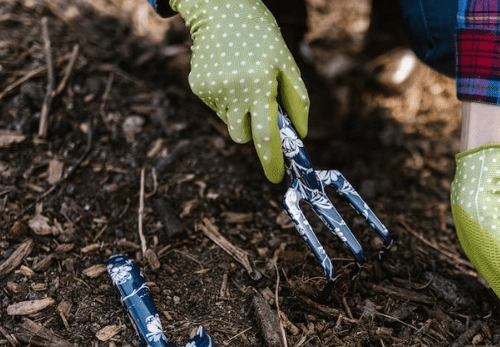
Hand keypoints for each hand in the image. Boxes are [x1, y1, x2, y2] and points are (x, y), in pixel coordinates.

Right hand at [170, 0, 309, 182]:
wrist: (221, 12)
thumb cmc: (262, 38)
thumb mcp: (286, 64)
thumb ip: (297, 100)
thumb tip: (300, 135)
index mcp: (259, 86)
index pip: (265, 135)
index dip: (271, 159)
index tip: (276, 177)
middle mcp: (233, 92)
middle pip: (243, 136)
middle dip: (254, 132)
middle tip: (260, 108)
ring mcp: (212, 91)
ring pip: (230, 122)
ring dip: (241, 111)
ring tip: (244, 80)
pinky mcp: (199, 88)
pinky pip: (218, 108)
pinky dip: (227, 99)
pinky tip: (228, 74)